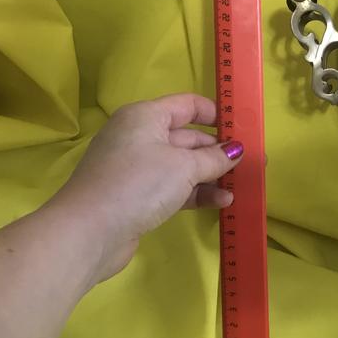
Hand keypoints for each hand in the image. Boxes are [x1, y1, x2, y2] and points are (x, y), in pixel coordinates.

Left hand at [46, 93, 242, 283]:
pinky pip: (172, 187)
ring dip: (210, 175)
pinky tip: (220, 202)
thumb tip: (237, 150)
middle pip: (187, 137)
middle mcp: (138, 136)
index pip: (188, 105)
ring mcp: (135, 168)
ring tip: (238, 187)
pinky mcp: (135, 195)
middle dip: (218, 151)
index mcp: (145, 116)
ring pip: (182, 165)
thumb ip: (215, 158)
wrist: (89, 233)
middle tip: (249, 164)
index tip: (242, 130)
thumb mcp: (184, 167)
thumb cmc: (139, 184)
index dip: (216, 114)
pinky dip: (195, 192)